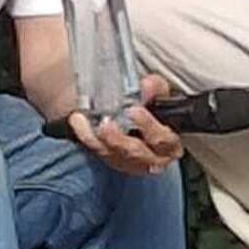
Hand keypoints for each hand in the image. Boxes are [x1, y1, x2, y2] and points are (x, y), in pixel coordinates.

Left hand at [70, 73, 184, 176]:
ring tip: (83, 120)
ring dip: (97, 139)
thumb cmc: (152, 107)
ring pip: (113, 156)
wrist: (135, 115)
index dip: (149, 127)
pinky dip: (87, 137)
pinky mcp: (111, 161)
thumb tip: (148, 84)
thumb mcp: (157, 93)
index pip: (163, 141)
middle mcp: (151, 160)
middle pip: (136, 153)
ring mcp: (129, 163)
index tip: (134, 110)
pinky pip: (98, 152)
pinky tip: (78, 121)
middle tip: (107, 123)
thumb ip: (155, 88)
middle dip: (120, 139)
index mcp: (169, 145)